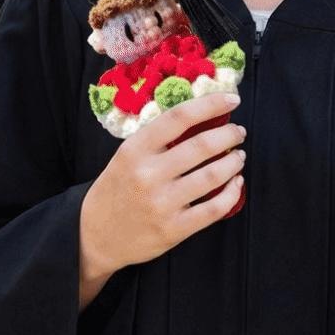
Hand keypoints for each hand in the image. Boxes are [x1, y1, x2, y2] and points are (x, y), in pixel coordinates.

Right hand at [79, 93, 245, 304]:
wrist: (95, 234)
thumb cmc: (117, 187)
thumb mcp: (127, 154)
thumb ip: (158, 138)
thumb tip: (203, 117)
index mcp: (135, 148)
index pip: (179, 117)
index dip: (210, 104)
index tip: (232, 99)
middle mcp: (148, 174)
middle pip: (201, 145)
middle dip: (229, 135)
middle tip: (238, 132)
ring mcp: (162, 203)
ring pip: (212, 176)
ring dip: (233, 162)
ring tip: (239, 156)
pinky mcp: (173, 230)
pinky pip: (214, 208)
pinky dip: (232, 193)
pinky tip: (236, 184)